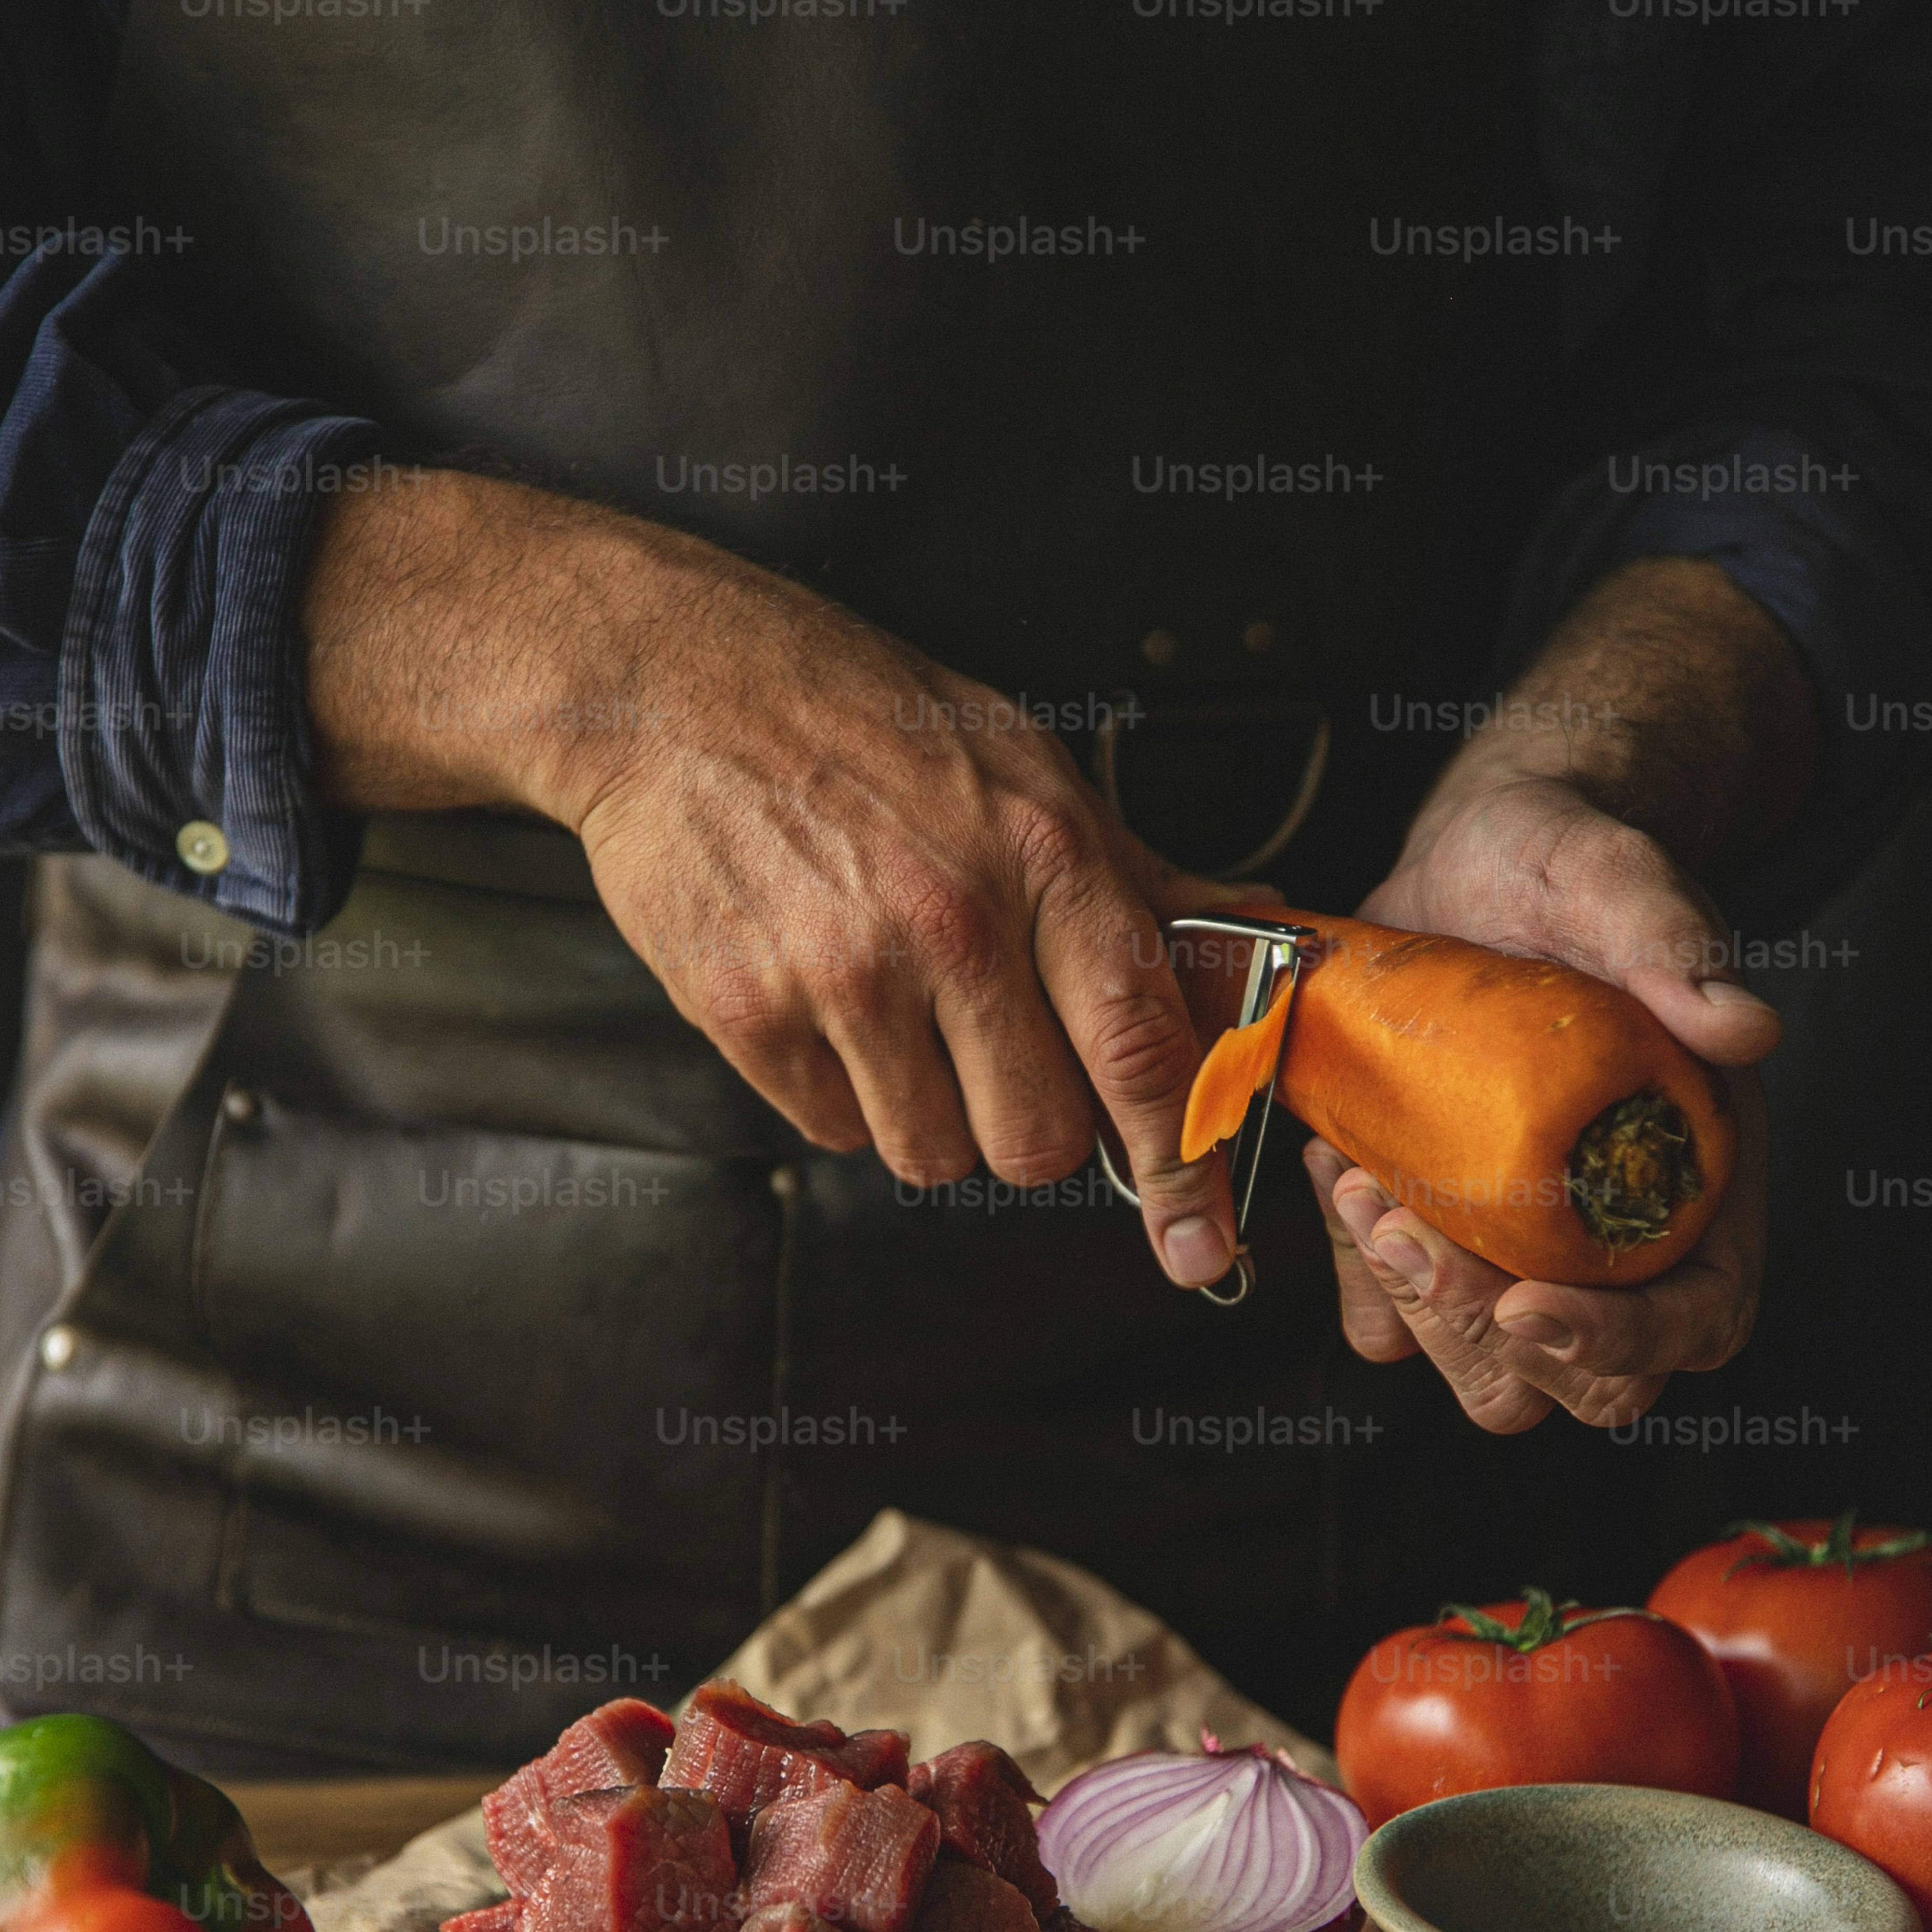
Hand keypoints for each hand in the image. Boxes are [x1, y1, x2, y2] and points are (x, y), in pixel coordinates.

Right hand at [301, 471, 1240, 1284]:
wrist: (677, 688)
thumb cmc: (859, 717)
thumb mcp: (1025, 766)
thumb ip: (1137, 877)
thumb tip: (1254, 940)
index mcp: (1042, 858)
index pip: (1141, 1050)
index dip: (1180, 1166)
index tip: (1198, 1243)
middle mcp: (952, 924)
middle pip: (1036, 1140)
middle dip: (1031, 1131)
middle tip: (1002, 1066)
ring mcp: (844, 975)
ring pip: (931, 1154)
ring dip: (929, 1115)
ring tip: (900, 1018)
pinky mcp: (749, 1012)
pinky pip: (832, 1127)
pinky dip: (839, 1091)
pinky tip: (826, 1002)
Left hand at [1307, 559, 1813, 1432]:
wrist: (1465, 867)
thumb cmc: (1556, 869)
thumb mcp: (1608, 875)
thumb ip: (1673, 942)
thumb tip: (1742, 1024)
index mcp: (1699, 1172)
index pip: (1697, 1317)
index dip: (1622, 1339)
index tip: (1526, 1306)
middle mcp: (1618, 1230)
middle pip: (1585, 1383)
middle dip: (1484, 1330)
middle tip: (1404, 1226)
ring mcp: (1523, 1245)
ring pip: (1480, 1373)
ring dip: (1409, 1305)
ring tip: (1358, 1183)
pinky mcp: (1437, 1234)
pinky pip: (1390, 1321)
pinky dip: (1355, 1275)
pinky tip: (1341, 1169)